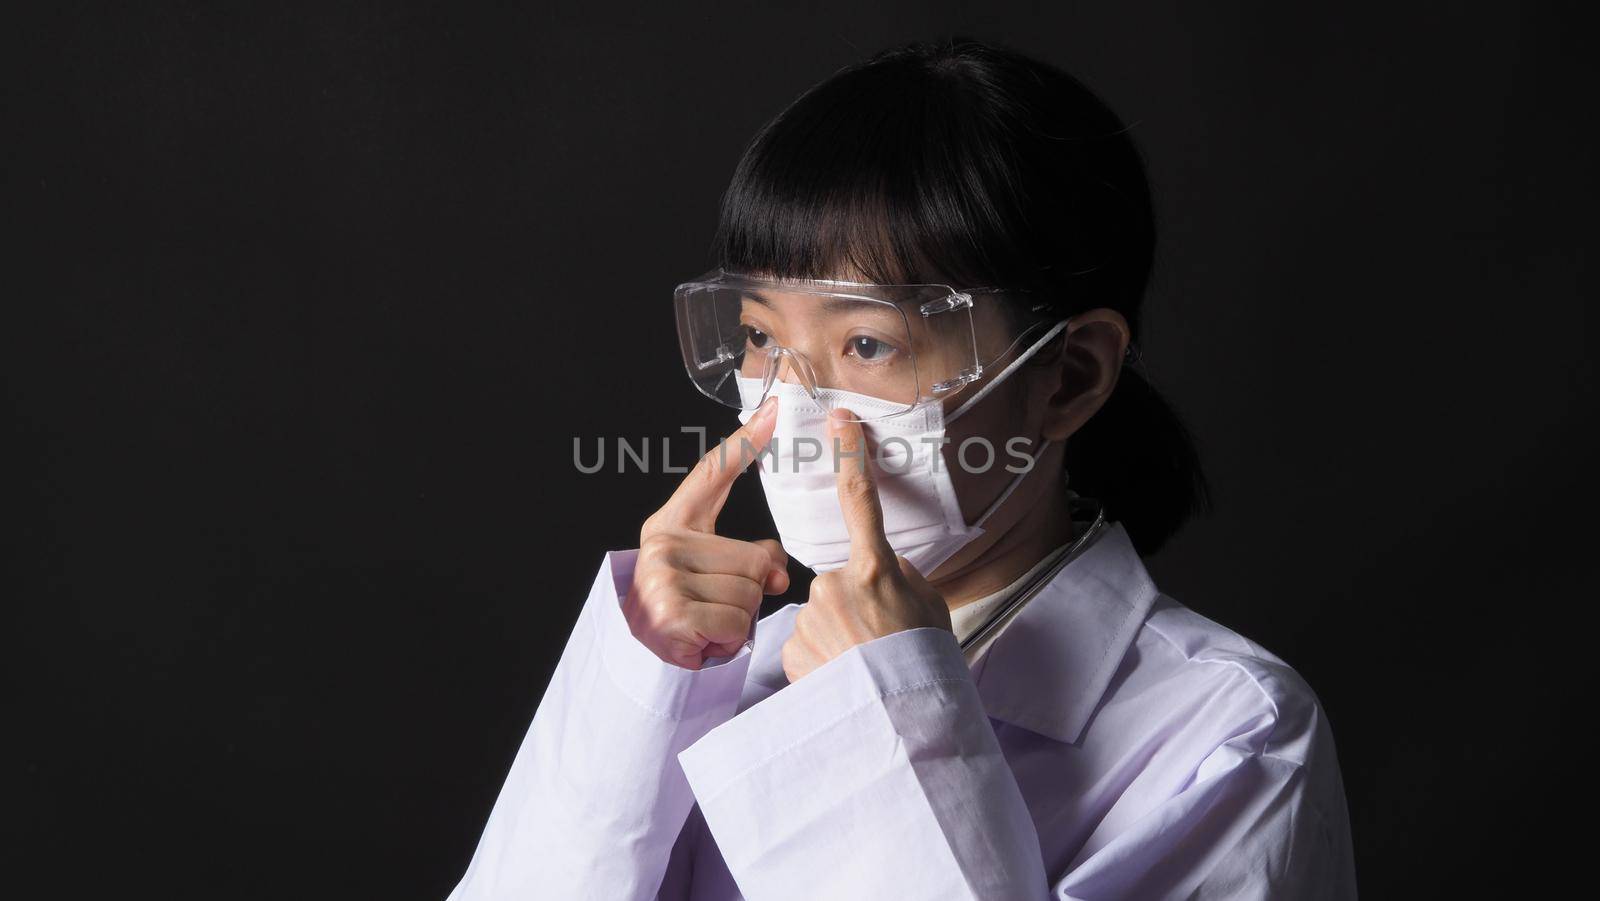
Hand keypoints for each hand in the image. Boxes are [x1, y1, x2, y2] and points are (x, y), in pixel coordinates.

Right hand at [624, 397, 789, 669]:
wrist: (643, 660)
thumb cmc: (684, 608)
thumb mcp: (711, 572)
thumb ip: (751, 557)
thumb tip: (782, 574)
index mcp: (672, 524)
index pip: (712, 474)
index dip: (745, 442)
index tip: (773, 411)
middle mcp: (663, 544)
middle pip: (754, 558)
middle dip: (749, 591)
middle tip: (717, 605)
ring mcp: (664, 577)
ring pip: (750, 593)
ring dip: (740, 618)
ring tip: (709, 623)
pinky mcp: (672, 612)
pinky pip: (737, 621)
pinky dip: (729, 638)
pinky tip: (704, 640)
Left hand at [781, 408, 951, 682]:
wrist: (901, 723)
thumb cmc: (923, 664)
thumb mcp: (929, 607)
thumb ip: (900, 576)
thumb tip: (881, 569)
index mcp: (874, 569)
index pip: (860, 500)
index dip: (850, 456)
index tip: (839, 420)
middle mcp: (834, 586)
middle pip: (840, 578)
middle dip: (857, 603)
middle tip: (881, 637)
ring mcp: (809, 618)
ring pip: (823, 614)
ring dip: (840, 634)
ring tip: (865, 664)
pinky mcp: (792, 651)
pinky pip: (809, 644)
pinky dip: (825, 658)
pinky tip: (846, 677)